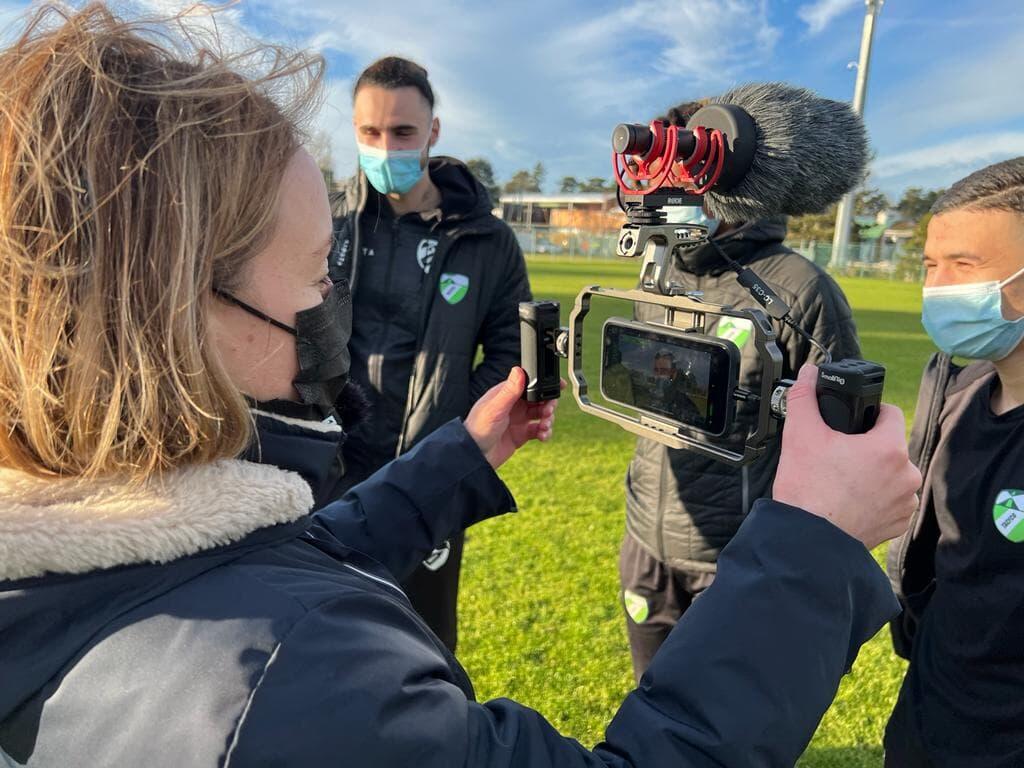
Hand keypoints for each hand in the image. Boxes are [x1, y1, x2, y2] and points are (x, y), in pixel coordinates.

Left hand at [465, 367, 559, 468]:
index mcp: (506, 394)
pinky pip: (539, 431)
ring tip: (544, 426)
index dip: (544, 385)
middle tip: (548, 412)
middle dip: (548, 404)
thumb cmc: (478, 428)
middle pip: (539, 399)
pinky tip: (543, 436)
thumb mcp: (495, 408)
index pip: (529, 384)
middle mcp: (514, 405)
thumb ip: (509, 391)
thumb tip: (518, 370)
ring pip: (541, 415)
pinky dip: (545, 432)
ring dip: (548, 419)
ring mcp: (518, 420)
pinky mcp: (521, 434)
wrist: (475, 456)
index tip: (558, 386)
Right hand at [773, 364, 920, 549]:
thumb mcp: (800, 434)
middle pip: (889, 446)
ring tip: (843, 481)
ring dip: (874, 474)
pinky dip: (875, 498)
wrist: (808, 540)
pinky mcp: (899, 524)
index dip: (870, 414)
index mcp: (889, 448)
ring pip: (891, 474)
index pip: (890, 414)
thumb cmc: (808, 490)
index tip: (852, 425)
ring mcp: (905, 502)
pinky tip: (851, 500)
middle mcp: (906, 474)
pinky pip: (892, 501)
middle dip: (867, 447)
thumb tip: (810, 373)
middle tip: (838, 456)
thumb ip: (805, 397)